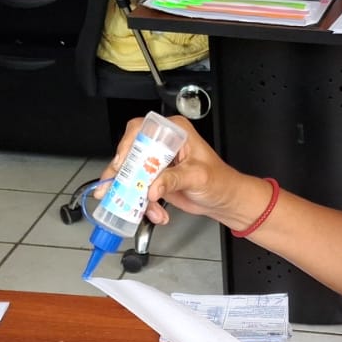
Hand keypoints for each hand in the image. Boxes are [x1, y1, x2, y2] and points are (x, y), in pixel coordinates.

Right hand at [104, 115, 257, 226]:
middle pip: (130, 152)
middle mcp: (162, 144)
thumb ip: (174, 179)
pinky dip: (142, 203)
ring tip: (136, 206)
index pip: (143, 129)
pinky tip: (154, 212)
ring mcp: (156, 163)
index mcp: (175, 132)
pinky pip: (138, 190)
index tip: (123, 162)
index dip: (128, 143)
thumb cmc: (220, 181)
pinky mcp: (154, 180)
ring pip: (130, 174)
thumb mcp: (198, 177)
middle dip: (123, 173)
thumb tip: (154, 186)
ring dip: (130, 192)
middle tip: (117, 186)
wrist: (224, 200)